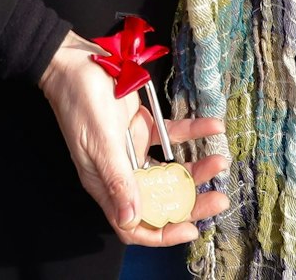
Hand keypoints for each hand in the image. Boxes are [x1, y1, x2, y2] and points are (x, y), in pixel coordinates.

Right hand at [38, 33, 230, 245]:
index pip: (134, 224)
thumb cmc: (80, 103)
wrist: (75, 62)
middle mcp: (122, 172)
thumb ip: (117, 180)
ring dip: (196, 168)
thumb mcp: (100, 143)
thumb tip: (130, 219)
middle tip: (219, 199)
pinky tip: (213, 126)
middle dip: (190, 202)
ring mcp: (134, 149)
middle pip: (160, 199)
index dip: (161, 233)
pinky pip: (172, 135)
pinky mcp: (142, 126)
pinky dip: (193, 132)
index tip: (190, 229)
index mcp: (105, 185)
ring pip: (171, 170)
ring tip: (219, 161)